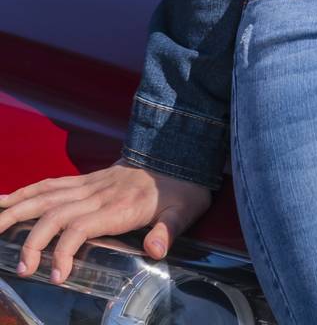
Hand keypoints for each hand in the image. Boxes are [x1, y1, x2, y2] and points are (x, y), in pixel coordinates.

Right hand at [0, 160, 212, 283]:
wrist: (180, 155)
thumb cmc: (181, 190)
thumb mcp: (184, 212)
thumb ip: (168, 231)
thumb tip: (155, 249)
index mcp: (119, 205)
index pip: (81, 227)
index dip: (64, 250)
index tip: (56, 276)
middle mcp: (99, 193)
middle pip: (56, 212)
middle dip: (34, 240)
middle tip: (22, 268)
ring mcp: (90, 184)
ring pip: (47, 195)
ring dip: (18, 211)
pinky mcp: (86, 180)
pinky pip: (52, 184)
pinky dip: (27, 191)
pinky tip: (6, 199)